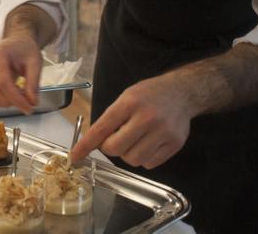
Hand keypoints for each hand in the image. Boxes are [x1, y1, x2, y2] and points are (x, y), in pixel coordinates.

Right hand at [0, 35, 42, 113]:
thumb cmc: (25, 49)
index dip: (15, 98)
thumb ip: (33, 83)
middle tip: (24, 104)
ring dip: (2, 102)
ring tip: (19, 96)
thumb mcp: (35, 62)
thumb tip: (32, 103)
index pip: (2, 82)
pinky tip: (10, 93)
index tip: (28, 108)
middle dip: (6, 102)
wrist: (16, 41)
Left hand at [70, 73, 196, 168]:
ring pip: (133, 160)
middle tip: (113, 140)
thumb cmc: (149, 95)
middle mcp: (147, 118)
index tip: (75, 156)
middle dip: (109, 148)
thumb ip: (110, 118)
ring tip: (134, 140)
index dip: (85, 145)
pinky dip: (143, 158)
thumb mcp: (126, 97)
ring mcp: (163, 132)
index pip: (101, 128)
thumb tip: (92, 142)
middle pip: (116, 149)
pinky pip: (149, 164)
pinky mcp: (175, 144)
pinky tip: (147, 144)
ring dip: (127, 155)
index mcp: (130, 103)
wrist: (181, 92)